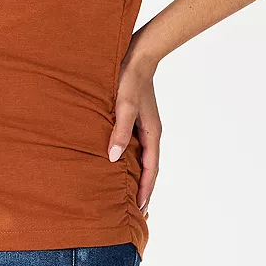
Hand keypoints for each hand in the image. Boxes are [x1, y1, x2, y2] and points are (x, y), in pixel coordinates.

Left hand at [107, 46, 160, 215]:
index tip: (140, 208)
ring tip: (127, 192)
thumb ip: (119, 131)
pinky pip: (135, 145)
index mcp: (152, 133)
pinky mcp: (136, 118)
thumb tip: (113, 158)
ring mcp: (144, 125)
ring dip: (137, 175)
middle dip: (144, 188)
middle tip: (137, 210)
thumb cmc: (129, 78)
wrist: (137, 55)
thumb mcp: (122, 105)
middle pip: (149, 167)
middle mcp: (150, 132)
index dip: (145, 189)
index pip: (151, 169)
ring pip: (142, 157)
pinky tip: (118, 162)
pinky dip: (130, 159)